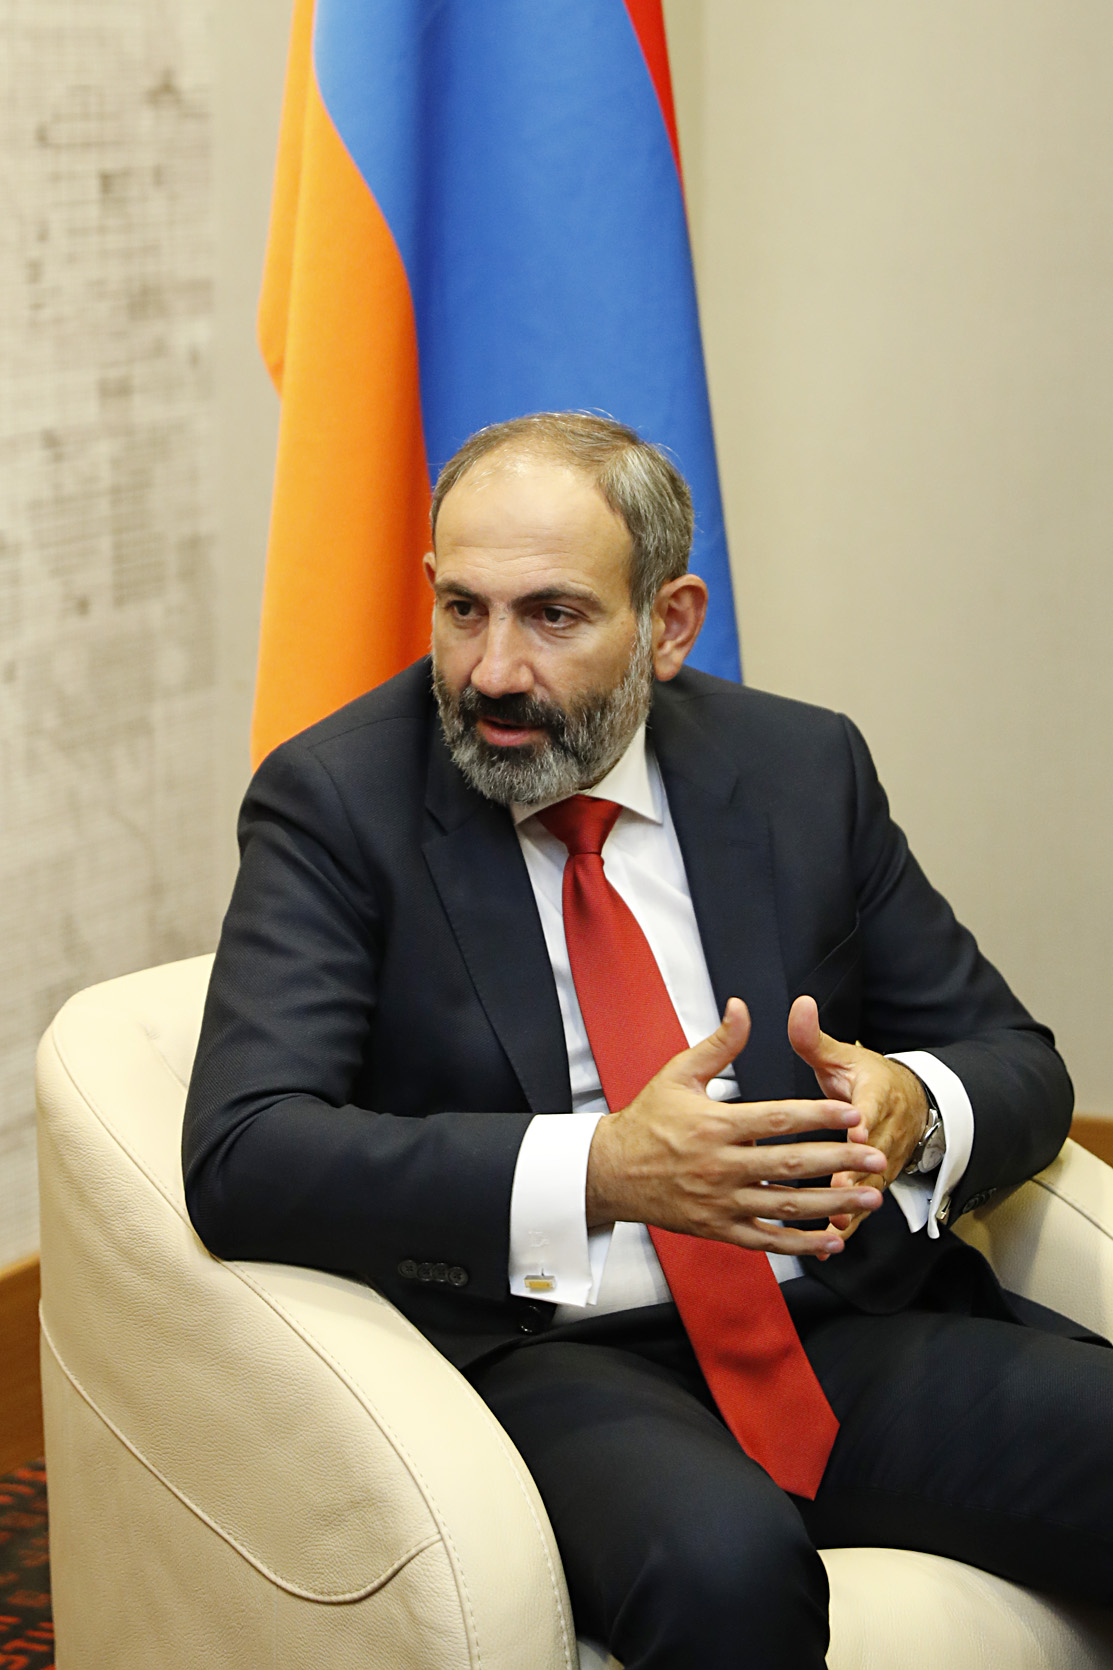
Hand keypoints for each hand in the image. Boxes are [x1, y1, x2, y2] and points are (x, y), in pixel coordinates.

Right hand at [585, 998, 886, 1257]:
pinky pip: (766, 1239)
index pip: (777, 1119)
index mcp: (715, 1125)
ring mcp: (720, 1201)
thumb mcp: (678, 1074)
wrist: (612, 1172)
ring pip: (784, 1206)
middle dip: (839, 1161)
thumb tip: (742, 1007)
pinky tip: (831, 1240)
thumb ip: (718, 1043)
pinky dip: (800, 1244)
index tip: (853, 1113)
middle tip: (877, 1158)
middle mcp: (720, 1165)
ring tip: (868, 1198)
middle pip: (790, 1165)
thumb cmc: (647, 1119)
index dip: (818, 1116)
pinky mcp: (718, 1228)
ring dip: (831, 1204)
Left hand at [787, 995, 928, 1244]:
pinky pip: (862, 1207)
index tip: (856, 1129)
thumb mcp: (843, 1056)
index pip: (874, 1107)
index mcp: (877, 1095)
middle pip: (874, 1155)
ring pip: (870, 1186)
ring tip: (833, 1223)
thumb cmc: (866, 1079)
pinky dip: (848, 1224)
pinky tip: (829, 1243)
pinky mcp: (875, 1183)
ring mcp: (884, 1162)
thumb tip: (799, 1005)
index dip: (866, 1120)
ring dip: (853, 1206)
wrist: (907, 1104)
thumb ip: (815, 1037)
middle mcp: (886, 1132)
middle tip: (838, 1186)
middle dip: (857, 1172)